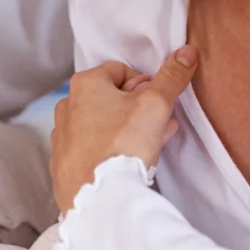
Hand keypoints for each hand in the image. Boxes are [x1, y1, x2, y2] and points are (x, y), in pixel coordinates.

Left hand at [51, 47, 198, 212]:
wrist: (99, 196)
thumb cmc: (123, 144)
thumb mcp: (155, 105)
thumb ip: (171, 77)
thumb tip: (187, 52)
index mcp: (84, 84)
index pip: (120, 70)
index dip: (144, 84)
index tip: (158, 103)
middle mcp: (66, 106)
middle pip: (111, 99)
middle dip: (138, 110)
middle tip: (160, 126)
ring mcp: (62, 136)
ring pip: (101, 125)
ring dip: (126, 131)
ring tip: (148, 147)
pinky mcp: (63, 163)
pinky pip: (91, 149)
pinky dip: (108, 151)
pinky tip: (126, 163)